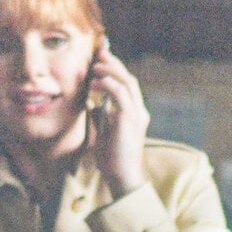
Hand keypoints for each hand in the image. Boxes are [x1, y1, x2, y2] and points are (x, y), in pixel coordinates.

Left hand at [88, 40, 149, 197]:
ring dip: (109, 71)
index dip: (115, 71)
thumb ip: (101, 118)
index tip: (101, 62)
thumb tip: (92, 104)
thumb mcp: (104, 134)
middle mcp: (139, 112)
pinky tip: (94, 84)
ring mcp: (136, 115)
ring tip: (94, 68)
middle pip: (129, 79)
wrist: (122, 177)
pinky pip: (120, 93)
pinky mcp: (129, 119)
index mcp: (135, 115)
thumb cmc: (113, 160)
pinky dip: (107, 85)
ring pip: (127, 82)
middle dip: (114, 64)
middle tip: (99, 54)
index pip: (127, 87)